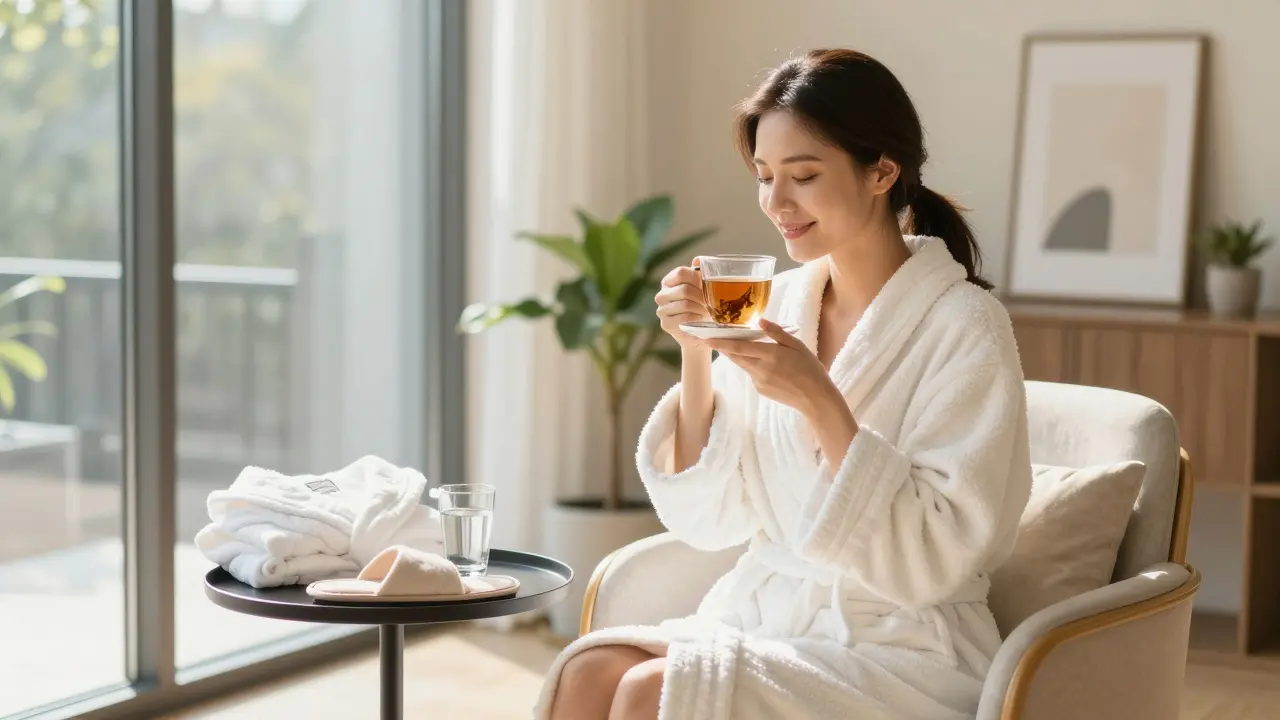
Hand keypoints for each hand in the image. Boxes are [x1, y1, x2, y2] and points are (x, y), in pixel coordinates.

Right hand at [655, 258, 711, 351]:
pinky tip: (700, 320)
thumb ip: (699, 273)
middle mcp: (662, 294)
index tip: (706, 285)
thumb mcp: (701, 288)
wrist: (697, 332)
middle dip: (701, 296)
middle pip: (684, 289)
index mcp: (669, 281)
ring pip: (685, 304)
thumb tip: (698, 259)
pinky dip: (696, 318)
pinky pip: (684, 318)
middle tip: (710, 302)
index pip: (680, 272)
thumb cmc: (700, 306)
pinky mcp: (665, 324)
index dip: (696, 278)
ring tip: (707, 311)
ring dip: (700, 308)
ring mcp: (661, 310)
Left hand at [703, 318, 833, 413]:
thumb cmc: (810, 369)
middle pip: (736, 356)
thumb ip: (776, 332)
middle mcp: (761, 369)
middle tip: (714, 337)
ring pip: (743, 365)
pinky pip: (752, 374)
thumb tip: (759, 320)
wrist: (816, 398)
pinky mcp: (760, 390)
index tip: (706, 338)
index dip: (721, 342)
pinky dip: (754, 366)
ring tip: (741, 346)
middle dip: (724, 347)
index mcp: (770, 355)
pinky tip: (768, 366)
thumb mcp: (797, 345)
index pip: (739, 347)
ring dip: (739, 355)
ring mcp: (759, 382)